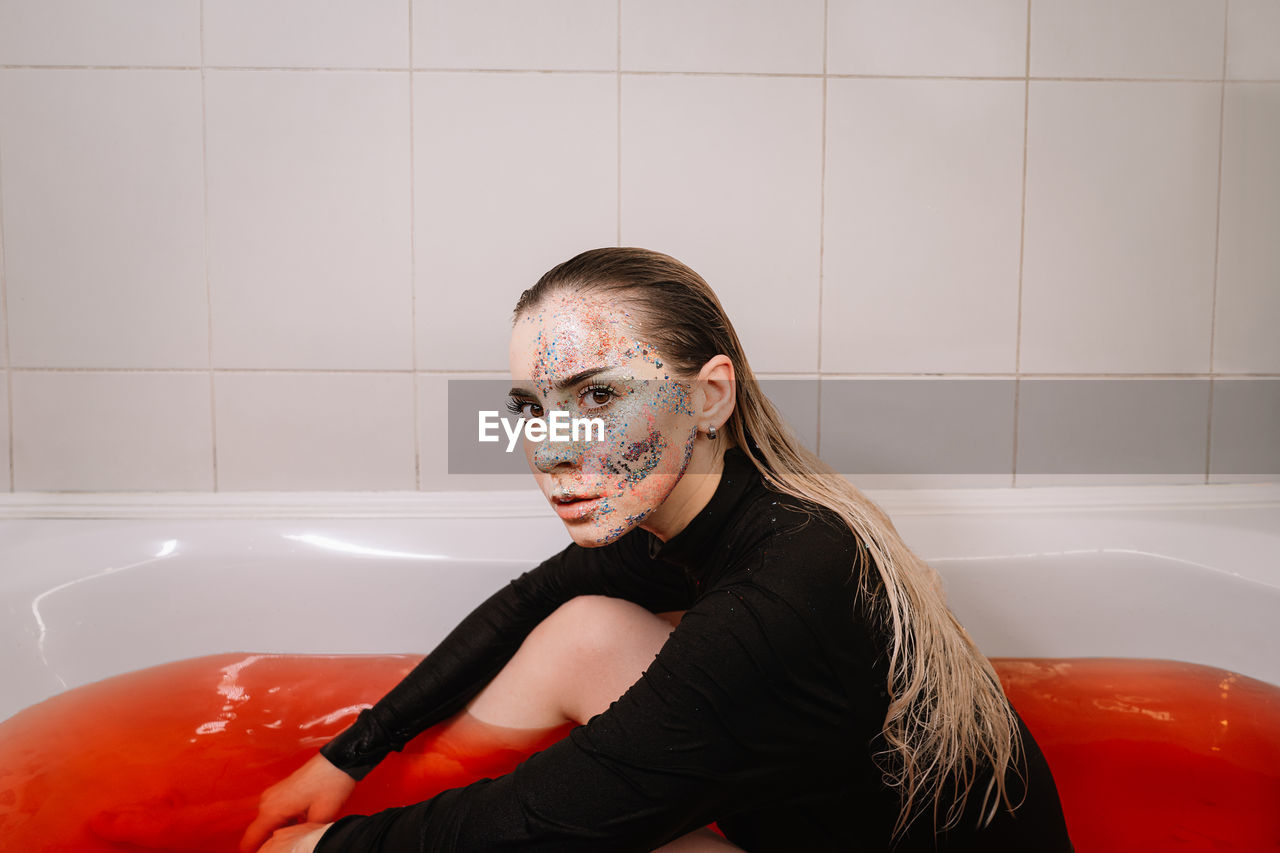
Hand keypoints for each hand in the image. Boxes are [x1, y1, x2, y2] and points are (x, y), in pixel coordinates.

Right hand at [240, 754, 355, 852]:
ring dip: (277, 834)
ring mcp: (273, 795)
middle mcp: (267, 801)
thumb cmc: (331, 784)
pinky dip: (283, 824)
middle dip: (268, 845)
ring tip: (294, 841)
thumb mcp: (320, 818)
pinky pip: (275, 814)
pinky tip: (299, 828)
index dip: (255, 852)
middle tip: (285, 850)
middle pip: (259, 833)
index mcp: (272, 809)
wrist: (339, 761)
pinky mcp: (281, 792)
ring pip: (268, 824)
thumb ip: (301, 836)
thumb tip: (296, 846)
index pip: (251, 840)